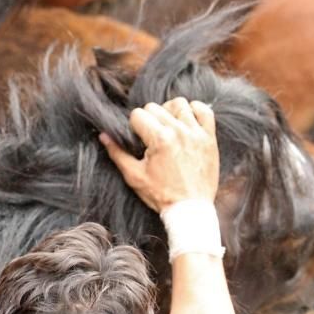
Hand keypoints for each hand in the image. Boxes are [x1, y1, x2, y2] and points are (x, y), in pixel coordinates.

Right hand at [99, 97, 218, 211]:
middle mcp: (179, 131)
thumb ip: (117, 153)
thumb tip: (104, 135)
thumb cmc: (161, 195)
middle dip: (148, 119)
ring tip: (167, 126)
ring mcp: (197, 133)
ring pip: (179, 104)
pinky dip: (195, 111)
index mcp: (159, 139)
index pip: (138, 114)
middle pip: (155, 107)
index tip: (137, 139)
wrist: (190, 209)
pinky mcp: (209, 138)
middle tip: (149, 137)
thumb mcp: (134, 176)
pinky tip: (186, 121)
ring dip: (169, 111)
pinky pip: (205, 111)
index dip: (133, 126)